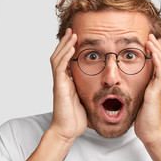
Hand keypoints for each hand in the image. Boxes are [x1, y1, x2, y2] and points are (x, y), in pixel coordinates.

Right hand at [48, 28, 86, 142]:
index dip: (70, 49)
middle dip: (66, 42)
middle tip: (72, 30)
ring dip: (66, 45)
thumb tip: (102, 87)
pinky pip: (60, 67)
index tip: (78, 38)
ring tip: (72, 33)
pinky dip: (66, 56)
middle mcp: (62, 80)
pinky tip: (71, 47)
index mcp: (68, 81)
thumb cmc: (77, 118)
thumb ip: (89, 90)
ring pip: (58, 58)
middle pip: (60, 55)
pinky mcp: (59, 86)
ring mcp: (59, 82)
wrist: (68, 130)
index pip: (67, 60)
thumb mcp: (86, 100)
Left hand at [134, 34, 160, 145]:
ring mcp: (159, 88)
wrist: (150, 133)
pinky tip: (153, 53)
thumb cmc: (143, 121)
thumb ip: (134, 93)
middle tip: (150, 36)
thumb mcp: (137, 102)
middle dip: (157, 48)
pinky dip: (157, 61)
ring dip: (158, 50)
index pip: (156, 65)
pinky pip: (160, 73)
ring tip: (151, 39)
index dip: (154, 54)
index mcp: (153, 86)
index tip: (147, 44)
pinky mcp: (157, 92)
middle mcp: (158, 85)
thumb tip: (123, 90)